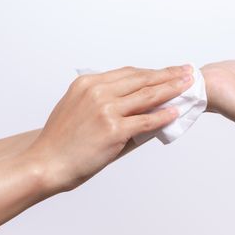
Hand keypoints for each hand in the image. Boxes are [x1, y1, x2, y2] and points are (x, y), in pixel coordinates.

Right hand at [27, 64, 193, 191]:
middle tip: (187, 71)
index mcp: (87, 83)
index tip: (167, 70)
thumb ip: (104, 101)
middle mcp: (97, 92)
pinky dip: (163, 116)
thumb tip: (134, 103)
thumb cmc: (60, 141)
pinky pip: (146, 121)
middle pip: (142, 79)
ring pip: (147, 96)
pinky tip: (176, 111)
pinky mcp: (113, 130)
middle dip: (168, 75)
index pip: (128, 73)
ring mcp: (106, 110)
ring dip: (172, 89)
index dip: (151, 72)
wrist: (45, 163)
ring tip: (188, 86)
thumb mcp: (76, 108)